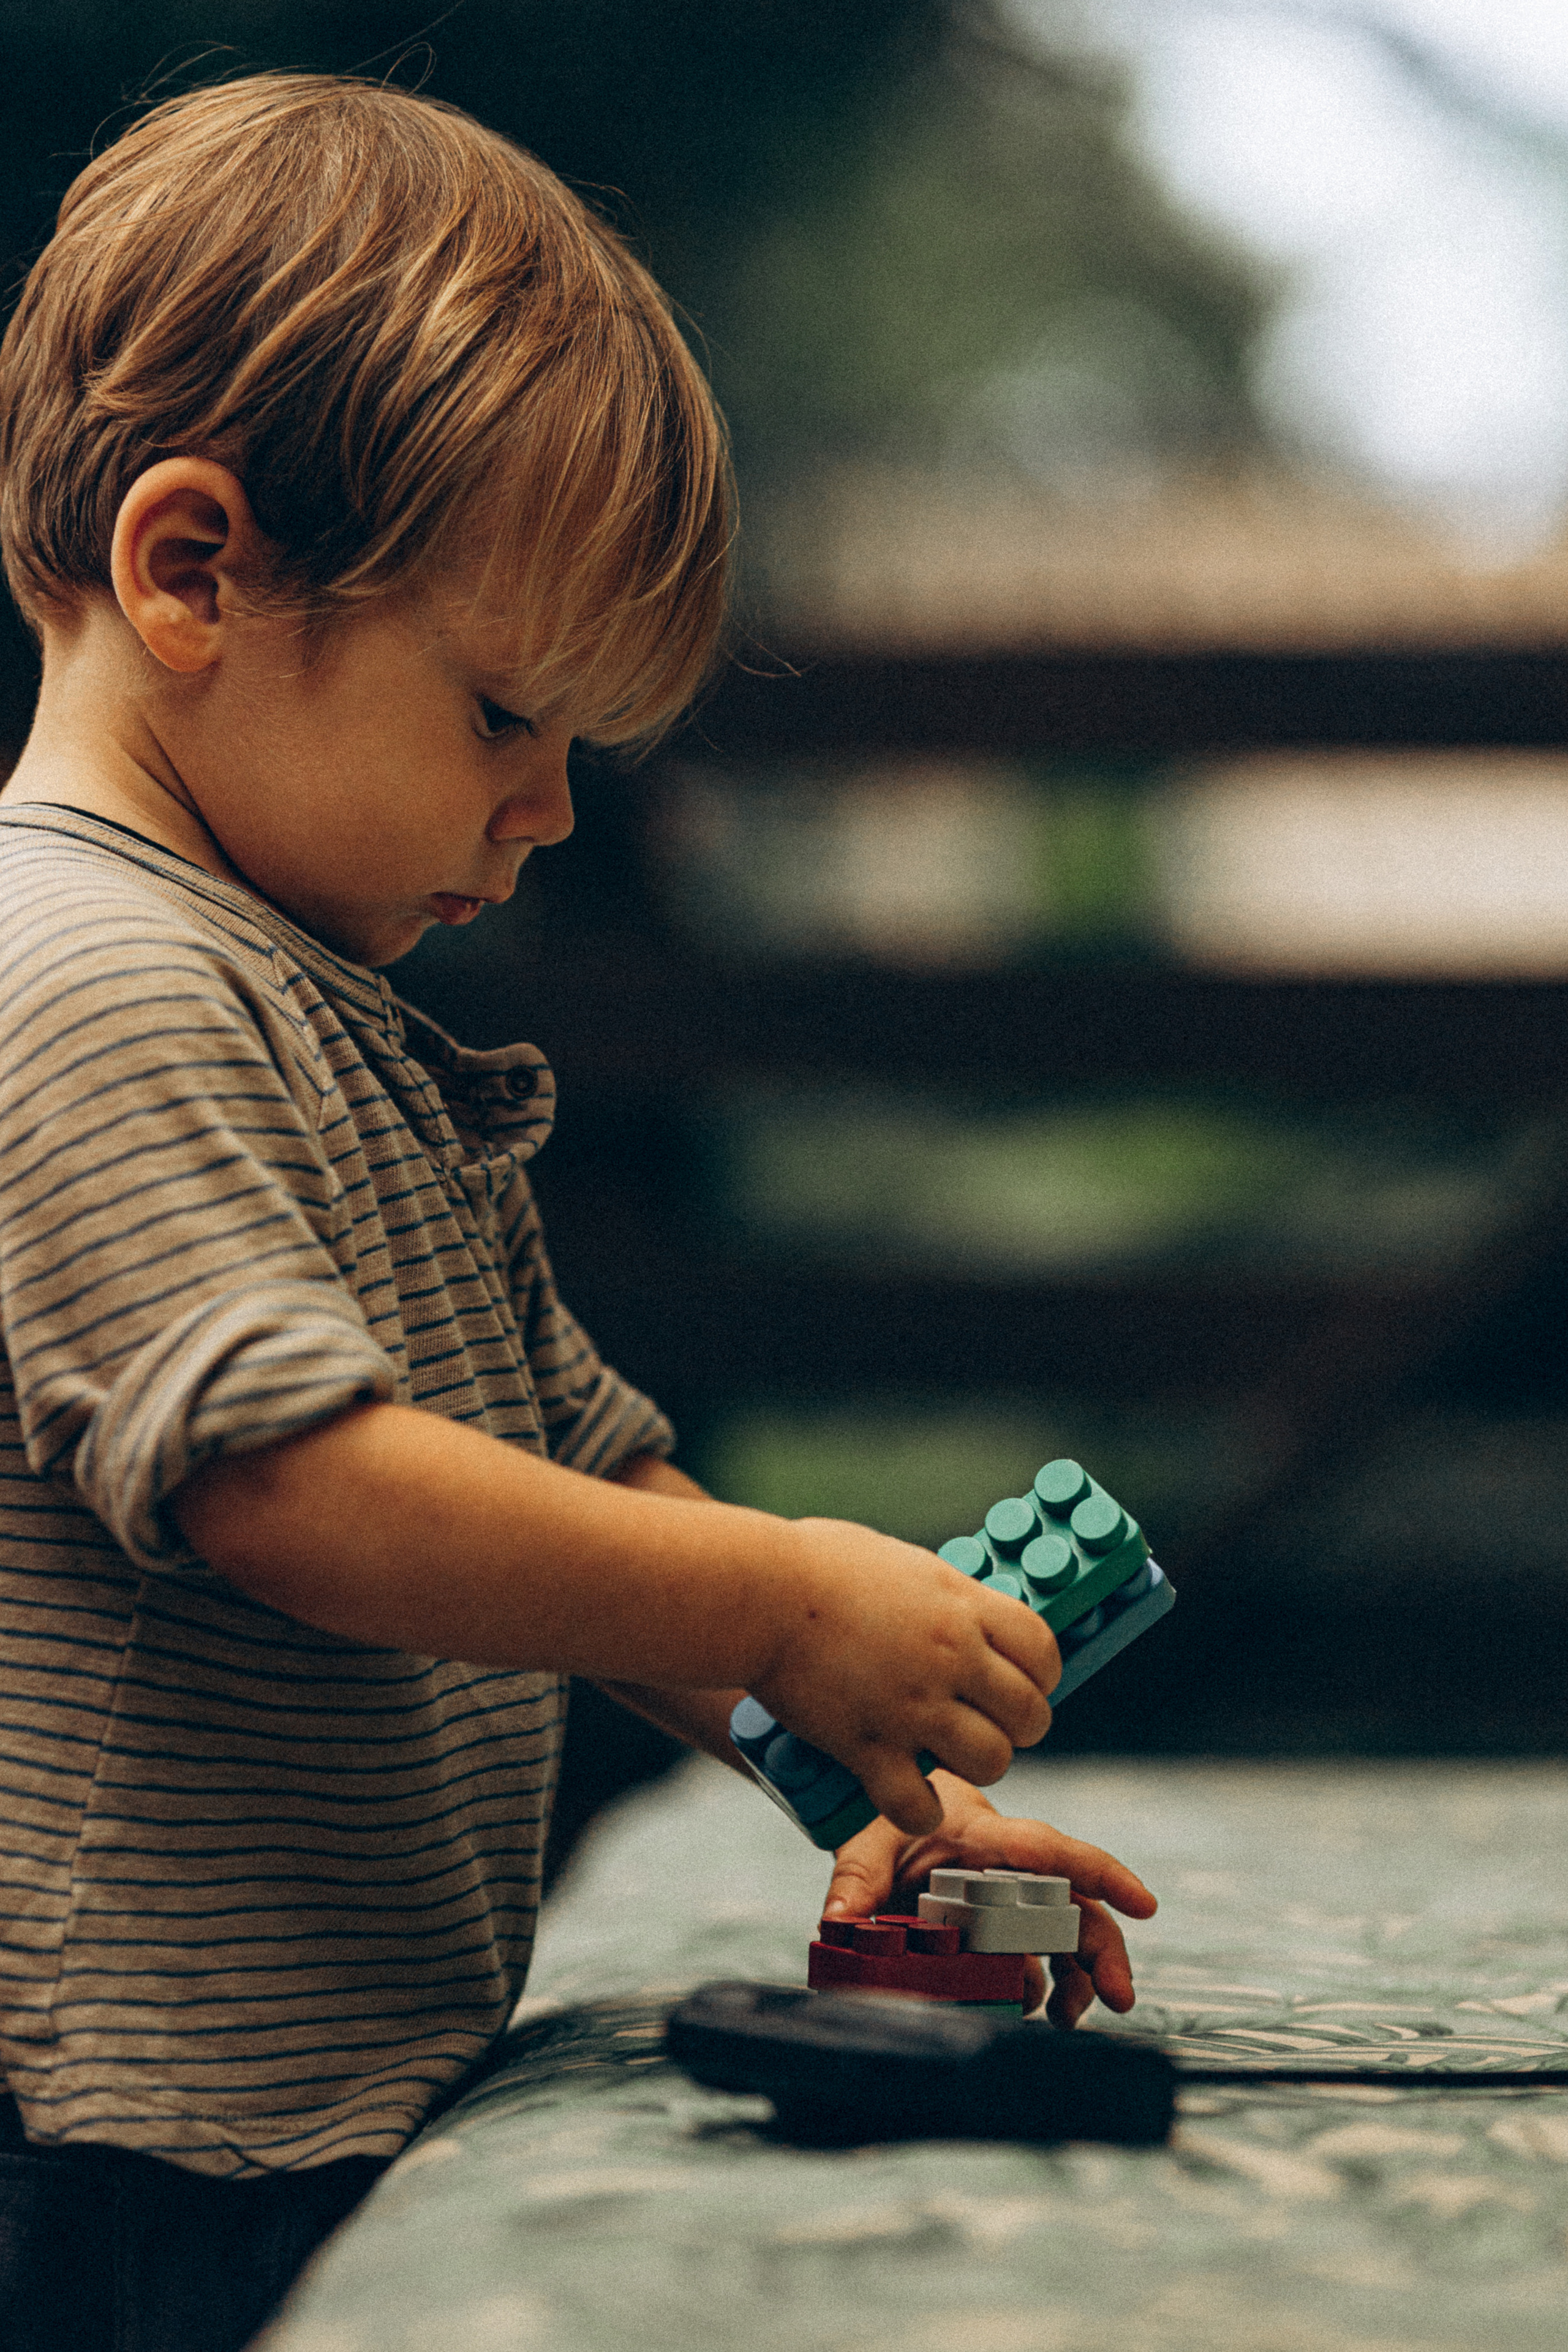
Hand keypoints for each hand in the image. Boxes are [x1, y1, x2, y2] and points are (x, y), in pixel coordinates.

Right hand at [750, 1520, 1058, 1837]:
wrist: (756, 1593)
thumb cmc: (812, 1564)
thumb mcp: (899, 1562)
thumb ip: (940, 1596)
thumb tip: (961, 1611)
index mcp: (961, 1605)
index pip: (1043, 1651)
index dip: (1041, 1675)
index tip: (1024, 1683)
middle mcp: (949, 1657)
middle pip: (1030, 1715)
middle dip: (1017, 1728)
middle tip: (989, 1726)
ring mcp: (912, 1706)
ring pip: (991, 1762)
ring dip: (976, 1765)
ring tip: (948, 1756)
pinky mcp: (869, 1747)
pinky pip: (919, 1805)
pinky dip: (918, 1809)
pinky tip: (908, 1796)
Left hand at [821, 1773, 1156, 2026]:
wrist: (896, 1814)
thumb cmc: (891, 1818)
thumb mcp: (868, 1840)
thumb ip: (855, 1880)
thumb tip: (836, 1922)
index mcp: (985, 1837)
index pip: (1049, 1850)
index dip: (1098, 1873)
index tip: (1144, 1904)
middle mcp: (1014, 1869)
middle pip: (1074, 1906)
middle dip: (1103, 1952)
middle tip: (1119, 1998)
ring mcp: (1016, 1899)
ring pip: (1066, 1937)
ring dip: (1078, 1979)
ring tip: (1066, 2019)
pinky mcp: (1007, 1925)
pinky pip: (1041, 1956)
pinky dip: (1047, 1986)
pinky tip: (1040, 2012)